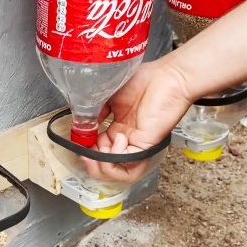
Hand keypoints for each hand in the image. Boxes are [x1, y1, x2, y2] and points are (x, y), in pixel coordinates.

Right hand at [81, 61, 193, 182]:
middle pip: (106, 163)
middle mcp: (126, 138)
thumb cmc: (144, 79)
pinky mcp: (147, 144)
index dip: (86, 149)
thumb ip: (95, 110)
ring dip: (103, 166)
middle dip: (92, 164)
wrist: (168, 76)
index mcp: (118, 127)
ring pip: (119, 170)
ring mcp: (136, 143)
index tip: (78, 143)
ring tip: (97, 154)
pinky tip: (117, 140)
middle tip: (85, 155)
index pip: (98, 147)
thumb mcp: (109, 94)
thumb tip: (82, 124)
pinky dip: (117, 157)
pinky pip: (129, 162)